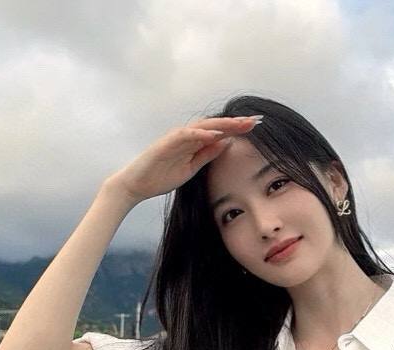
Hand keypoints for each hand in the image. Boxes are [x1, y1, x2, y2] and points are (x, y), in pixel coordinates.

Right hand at [102, 115, 259, 205]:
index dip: (237, 129)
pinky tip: (215, 133)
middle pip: (215, 125)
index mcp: (193, 142)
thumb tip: (226, 143)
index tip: (256, 127)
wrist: (136, 185)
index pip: (219, 132)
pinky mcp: (166, 143)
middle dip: (236, 123)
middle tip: (256, 120)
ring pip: (203, 126)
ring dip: (222, 124)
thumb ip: (207, 155)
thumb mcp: (192, 169)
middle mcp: (187, 135)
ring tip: (240, 124)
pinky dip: (201, 133)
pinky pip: (186, 135)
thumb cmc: (161, 176)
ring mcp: (176, 137)